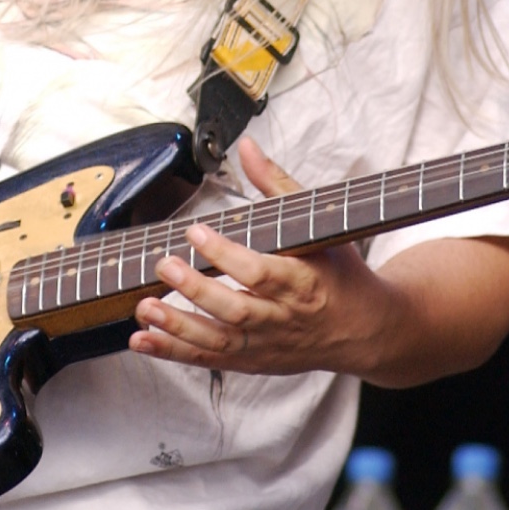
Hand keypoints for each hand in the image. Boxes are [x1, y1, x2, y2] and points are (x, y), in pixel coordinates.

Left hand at [128, 138, 402, 377]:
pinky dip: (174, 352)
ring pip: (219, 343)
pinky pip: (210, 360)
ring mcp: (268, 345)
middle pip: (237, 310)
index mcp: (306, 282)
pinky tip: (142, 340)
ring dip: (178, 328)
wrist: (366, 330)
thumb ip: (278, 186)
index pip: (262, 271)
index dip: (227, 255)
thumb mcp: (321, 225)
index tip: (196, 232)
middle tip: (165, 265)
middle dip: (197, 290)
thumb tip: (247, 147)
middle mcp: (285, 319)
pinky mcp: (254, 362)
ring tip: (146, 309)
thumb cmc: (340, 271)